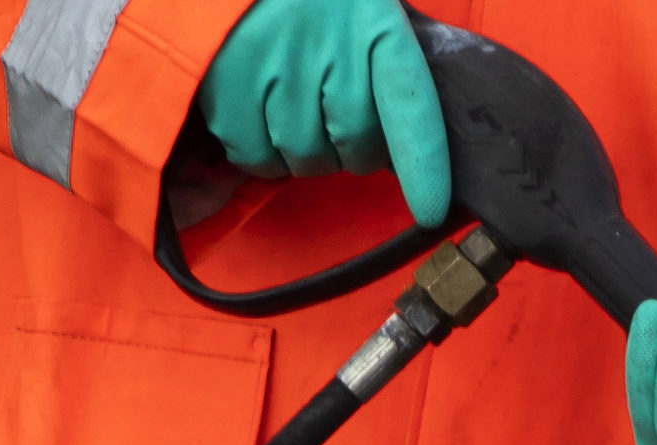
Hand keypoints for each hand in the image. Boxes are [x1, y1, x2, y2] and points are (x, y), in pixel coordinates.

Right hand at [194, 0, 452, 225]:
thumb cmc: (308, 0)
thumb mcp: (358, 11)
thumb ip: (384, 66)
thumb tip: (401, 151)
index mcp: (372, 18)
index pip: (410, 103)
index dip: (424, 164)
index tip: (431, 210)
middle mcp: (328, 42)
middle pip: (357, 145)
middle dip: (352, 150)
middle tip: (333, 120)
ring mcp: (274, 65)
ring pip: (306, 158)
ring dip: (304, 153)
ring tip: (290, 110)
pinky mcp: (225, 86)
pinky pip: (257, 158)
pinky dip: (261, 155)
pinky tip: (258, 118)